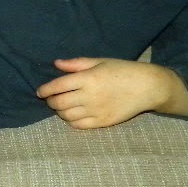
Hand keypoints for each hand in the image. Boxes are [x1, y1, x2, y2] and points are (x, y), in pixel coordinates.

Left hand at [36, 57, 187, 128]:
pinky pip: (79, 125)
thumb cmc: (123, 70)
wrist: (147, 87)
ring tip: (61, 106)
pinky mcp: (102, 122)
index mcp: (88, 78)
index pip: (57, 86)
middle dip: (50, 101)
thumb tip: (56, 64)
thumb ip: (76, 64)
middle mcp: (89, 96)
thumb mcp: (100, 61)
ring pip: (66, 116)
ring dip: (59, 111)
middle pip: (59, 103)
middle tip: (50, 99)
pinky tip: (72, 115)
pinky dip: (71, 121)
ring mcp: (96, 111)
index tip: (40, 92)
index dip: (44, 90)